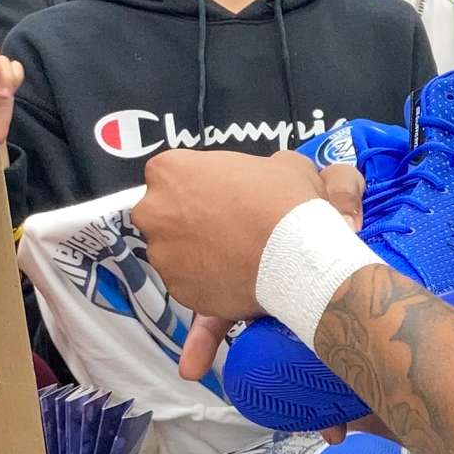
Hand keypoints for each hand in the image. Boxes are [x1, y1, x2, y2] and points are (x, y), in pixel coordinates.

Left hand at [150, 157, 363, 384]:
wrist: (298, 258)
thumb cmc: (287, 206)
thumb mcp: (281, 164)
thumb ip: (255, 167)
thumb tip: (266, 173)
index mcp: (169, 171)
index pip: (168, 176)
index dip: (196, 187)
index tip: (215, 196)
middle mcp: (155, 212)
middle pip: (162, 215)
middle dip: (186, 221)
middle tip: (223, 226)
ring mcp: (162, 254)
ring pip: (173, 253)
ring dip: (195, 254)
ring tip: (234, 253)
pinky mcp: (177, 290)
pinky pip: (187, 283)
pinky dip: (204, 282)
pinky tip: (233, 275)